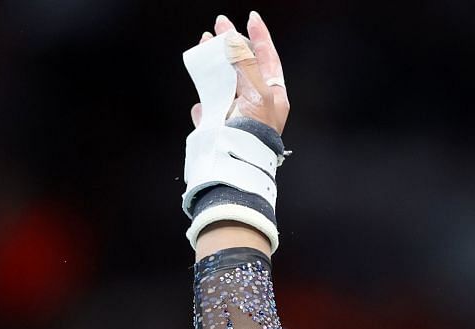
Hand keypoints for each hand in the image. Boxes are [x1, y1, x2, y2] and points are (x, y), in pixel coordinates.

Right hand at [191, 11, 289, 135]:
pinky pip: (210, 105)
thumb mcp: (256, 92)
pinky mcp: (218, 124)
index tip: (252, 19)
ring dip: (214, 63)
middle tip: (220, 26)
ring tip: (205, 44)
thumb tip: (234, 39)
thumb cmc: (254, 132)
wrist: (235, 162)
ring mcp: (236, 113)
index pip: (268, 60)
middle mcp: (256, 104)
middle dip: (231, 45)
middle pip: (244, 66)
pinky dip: (204, 96)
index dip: (260, 38)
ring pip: (225, 81)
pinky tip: (201, 90)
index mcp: (273, 96)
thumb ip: (245, 64)